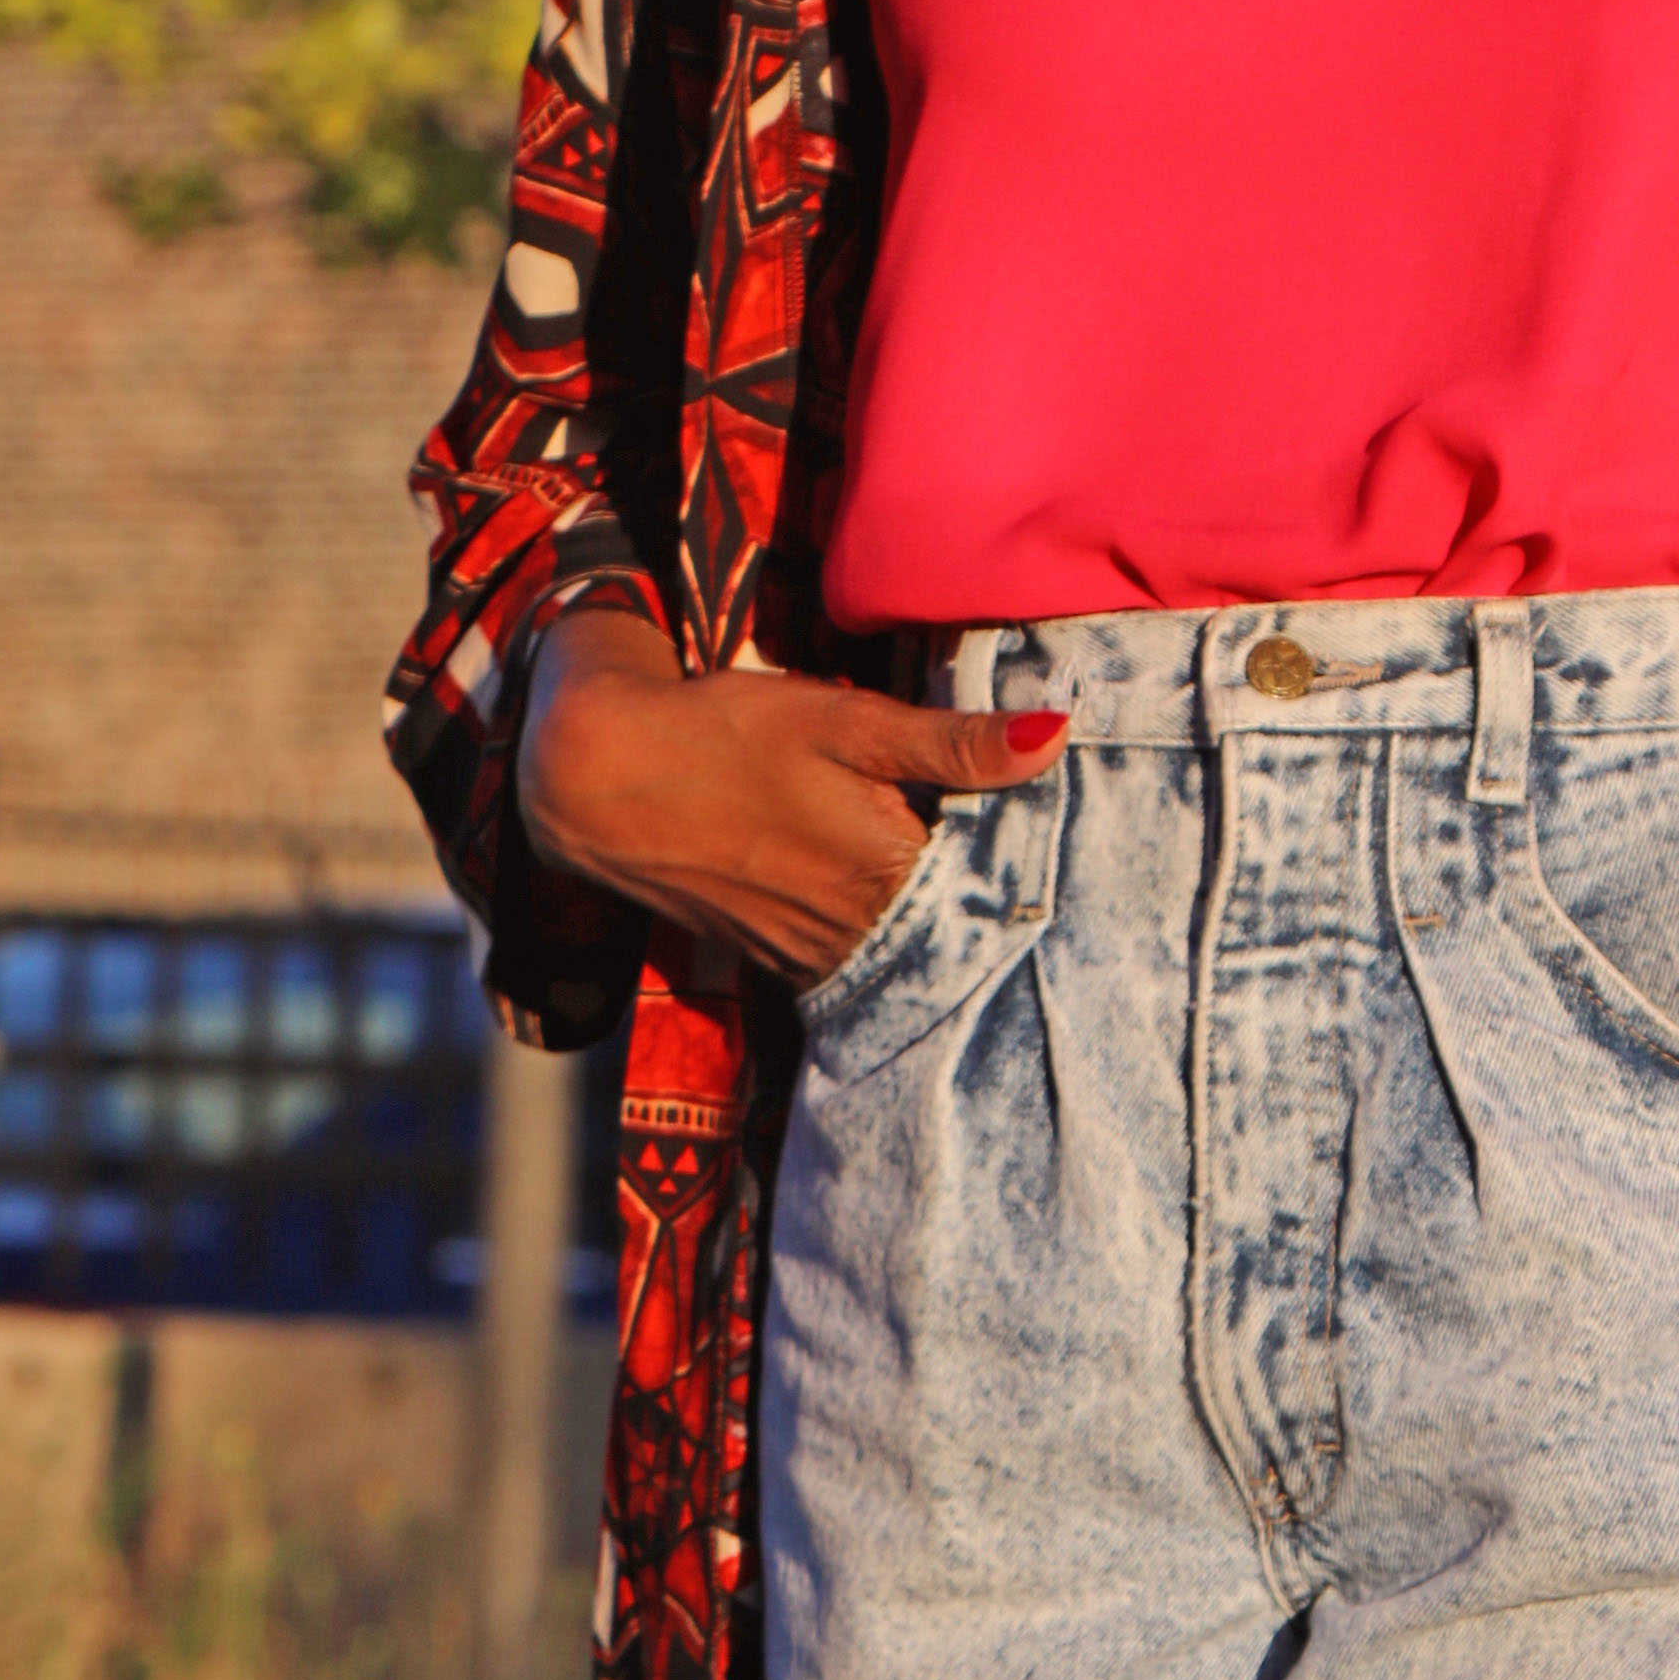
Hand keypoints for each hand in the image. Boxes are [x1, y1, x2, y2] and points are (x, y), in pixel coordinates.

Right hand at [515, 614, 1065, 984]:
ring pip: (907, 952)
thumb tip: (1056, 737)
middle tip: (1052, 873)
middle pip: (957, 934)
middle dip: (1001, 905)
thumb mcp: (842, 721)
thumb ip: (949, 744)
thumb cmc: (726, 735)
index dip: (1041, 871)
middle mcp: (855, 935)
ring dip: (942, 923)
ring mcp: (811, 954)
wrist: (600, 779)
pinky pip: (854, 959)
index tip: (1078, 848)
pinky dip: (884, 934)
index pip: (999, 896)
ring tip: (977, 875)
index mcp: (888, 876)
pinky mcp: (776, 956)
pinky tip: (891, 893)